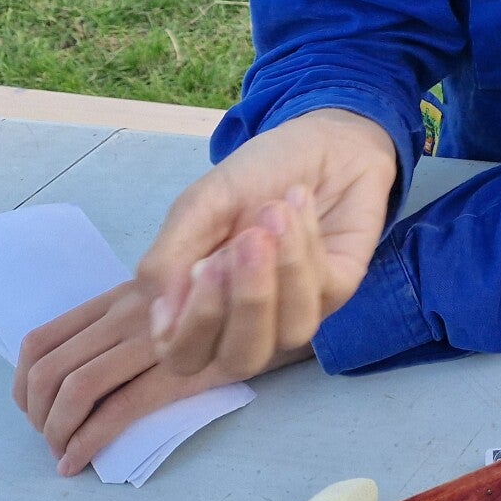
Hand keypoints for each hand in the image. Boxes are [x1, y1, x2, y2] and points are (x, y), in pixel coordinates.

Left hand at [12, 281, 311, 475]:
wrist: (287, 289)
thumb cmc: (235, 292)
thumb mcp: (177, 295)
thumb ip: (143, 314)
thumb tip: (100, 354)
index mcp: (121, 297)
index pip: (44, 338)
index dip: (24, 383)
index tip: (32, 409)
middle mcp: (128, 312)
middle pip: (49, 368)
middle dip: (35, 414)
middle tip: (48, 437)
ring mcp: (152, 339)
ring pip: (74, 387)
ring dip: (55, 430)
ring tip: (63, 450)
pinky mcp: (178, 368)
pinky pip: (118, 409)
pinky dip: (87, 441)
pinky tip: (79, 461)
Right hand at [137, 109, 396, 378]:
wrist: (321, 140)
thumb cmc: (254, 177)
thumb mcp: (200, 204)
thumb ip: (171, 257)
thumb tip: (161, 317)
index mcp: (202, 306)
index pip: (186, 356)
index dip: (192, 327)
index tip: (203, 266)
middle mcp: (248, 320)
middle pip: (241, 360)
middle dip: (244, 304)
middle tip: (247, 241)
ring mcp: (298, 309)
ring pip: (290, 333)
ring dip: (282, 272)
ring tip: (273, 212)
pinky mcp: (339, 289)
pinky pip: (323, 292)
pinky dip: (306, 245)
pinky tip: (297, 203)